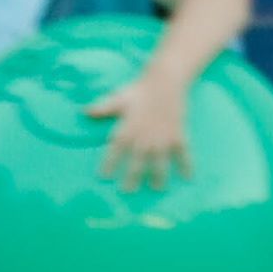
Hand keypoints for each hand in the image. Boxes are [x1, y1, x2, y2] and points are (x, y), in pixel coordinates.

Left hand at [86, 67, 195, 190]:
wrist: (165, 80)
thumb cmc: (139, 91)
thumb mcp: (119, 98)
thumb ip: (103, 107)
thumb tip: (84, 111)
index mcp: (127, 131)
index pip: (114, 152)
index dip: (108, 165)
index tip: (103, 177)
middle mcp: (144, 139)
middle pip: (136, 165)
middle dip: (131, 179)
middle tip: (127, 191)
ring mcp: (162, 139)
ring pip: (159, 164)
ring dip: (158, 178)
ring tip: (156, 188)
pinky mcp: (177, 136)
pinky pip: (183, 153)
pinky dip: (186, 165)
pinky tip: (188, 177)